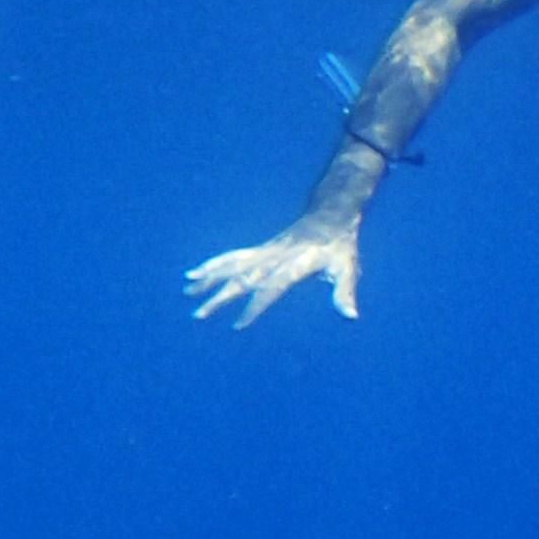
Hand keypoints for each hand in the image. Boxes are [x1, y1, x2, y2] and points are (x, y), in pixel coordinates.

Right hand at [186, 214, 362, 326]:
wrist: (331, 213)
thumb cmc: (341, 245)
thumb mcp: (348, 268)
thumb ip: (345, 292)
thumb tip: (350, 316)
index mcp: (295, 264)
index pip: (272, 288)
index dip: (255, 306)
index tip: (238, 325)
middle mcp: (275, 257)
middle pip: (243, 278)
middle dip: (220, 297)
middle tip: (198, 314)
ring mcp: (266, 251)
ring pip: (232, 265)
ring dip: (210, 278)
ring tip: (187, 291)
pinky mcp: (261, 249)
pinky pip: (233, 257)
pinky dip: (213, 264)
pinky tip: (196, 274)